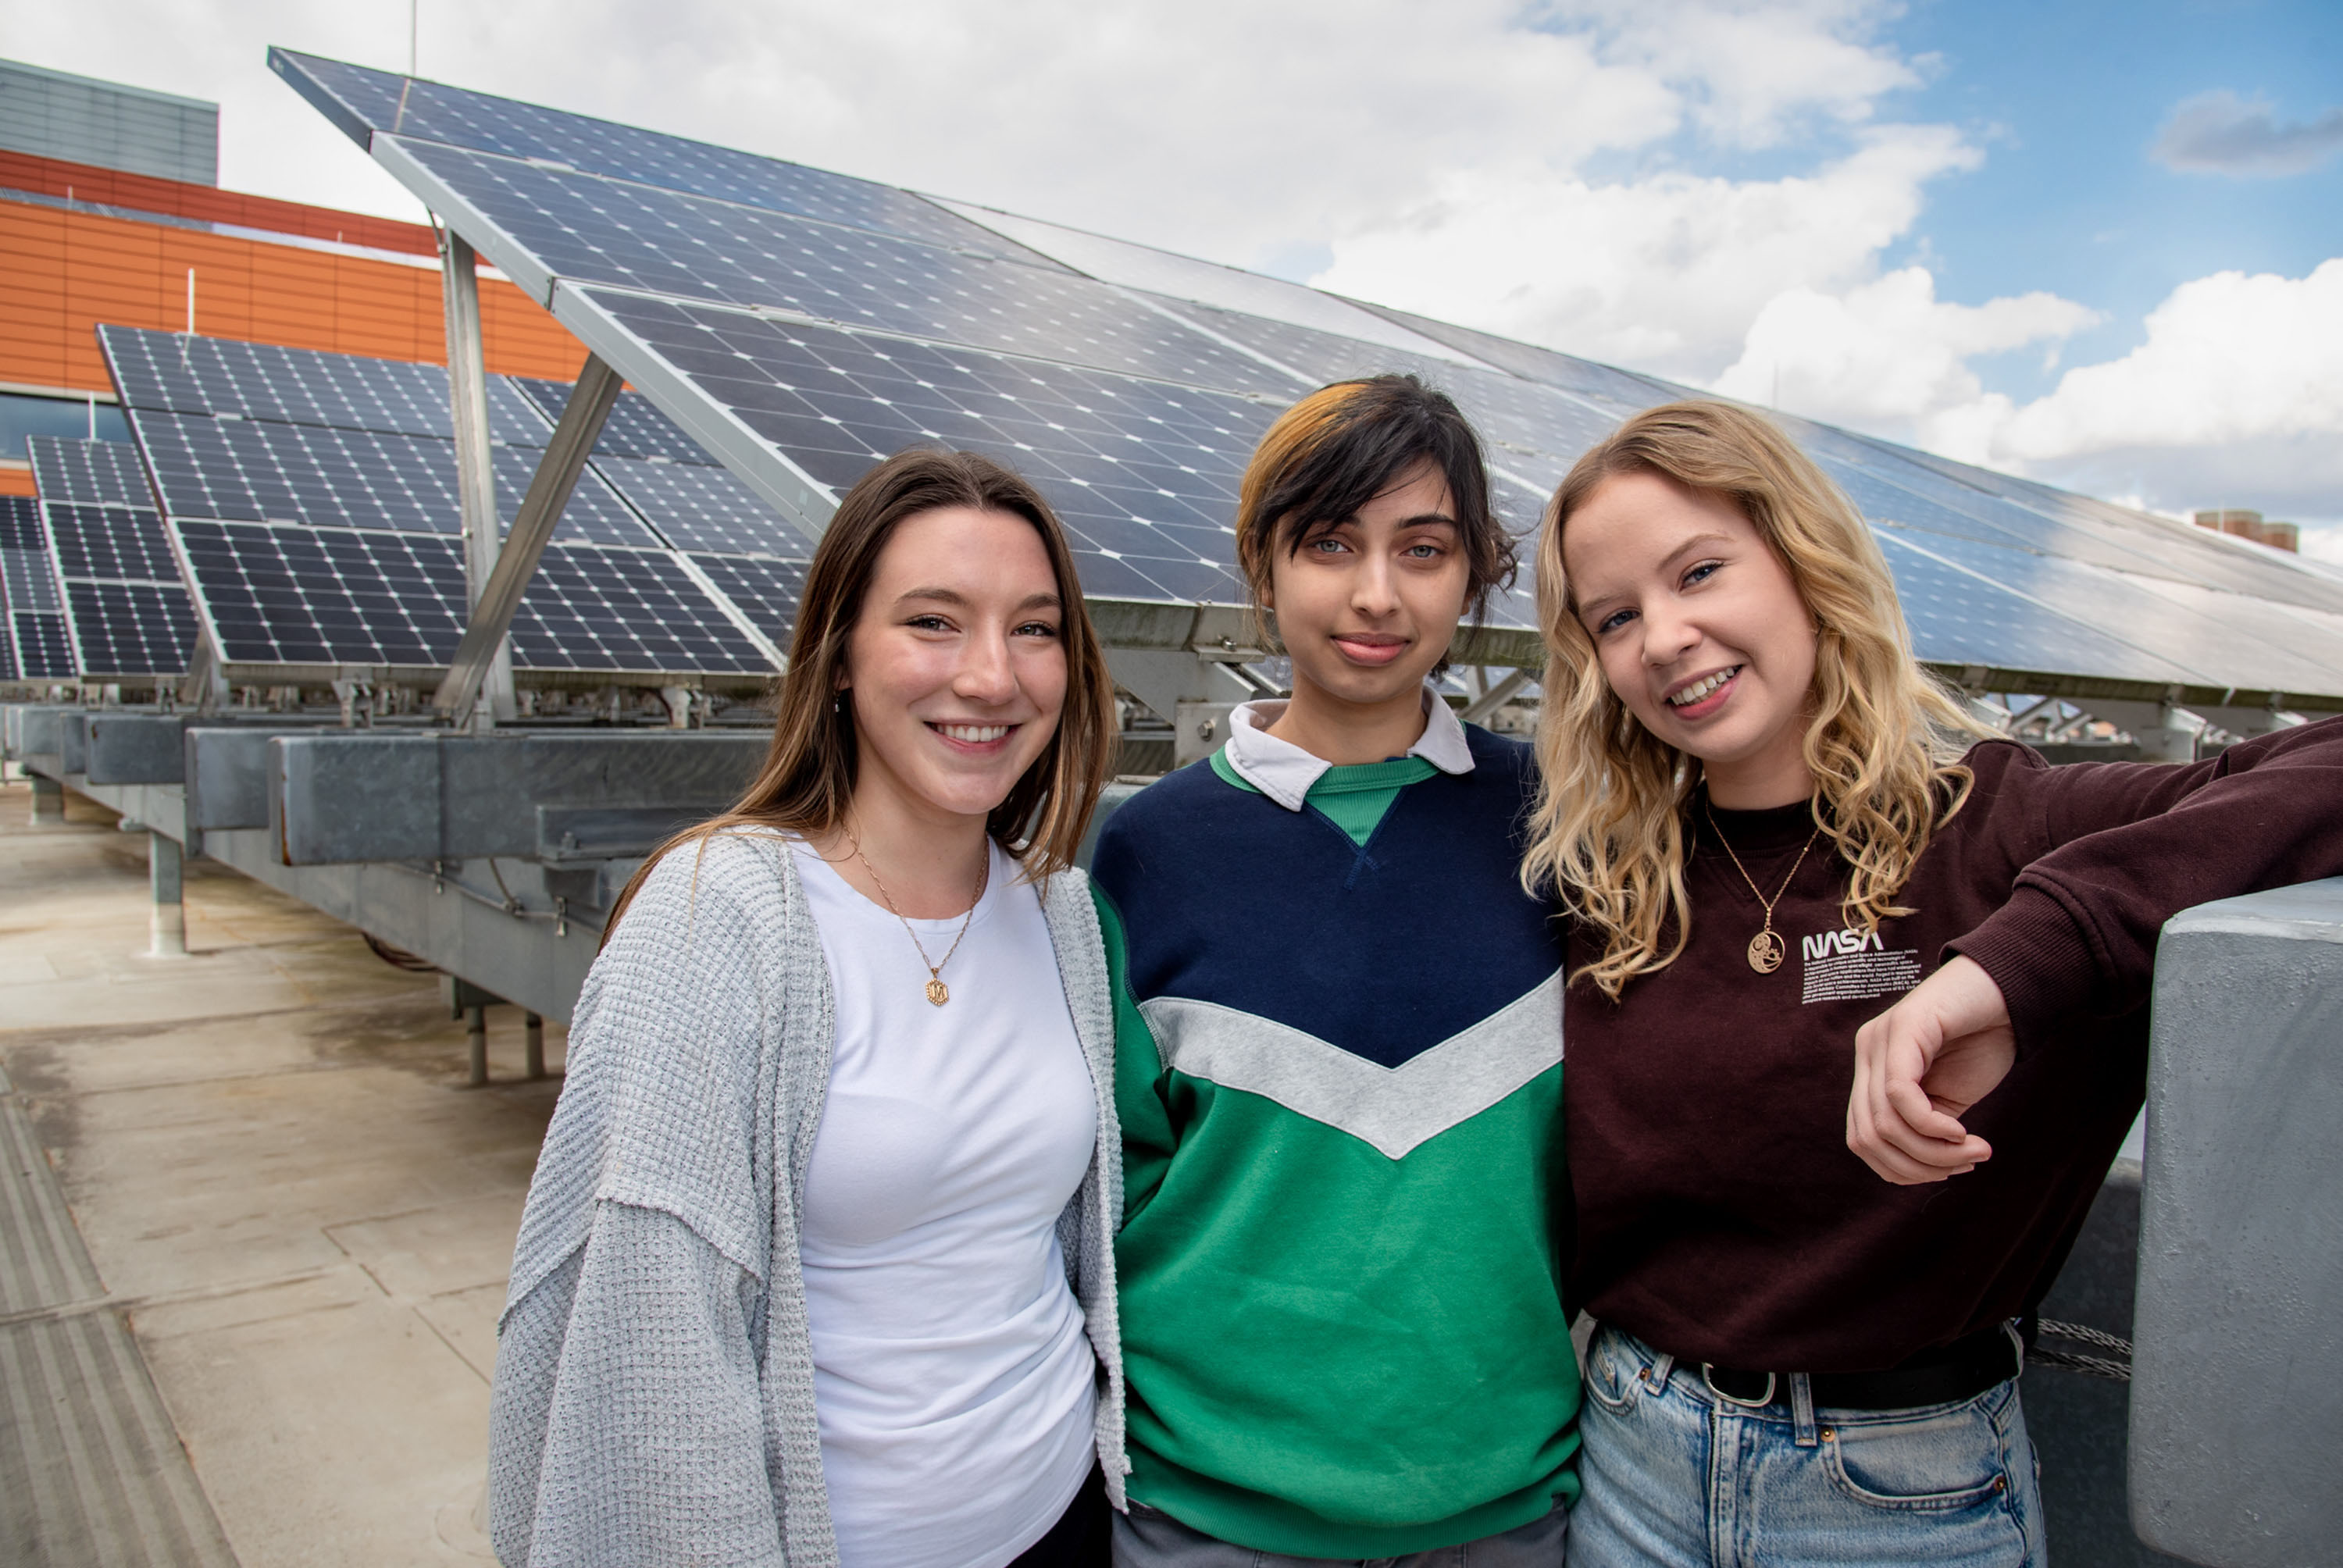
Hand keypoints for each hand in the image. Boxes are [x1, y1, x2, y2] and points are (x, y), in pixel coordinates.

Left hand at [1846, 956, 2015, 1184]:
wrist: (2010, 992)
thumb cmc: (1983, 1043)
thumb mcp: (1947, 1098)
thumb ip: (1924, 1128)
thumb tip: (1915, 1170)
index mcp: (1871, 1073)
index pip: (1863, 1140)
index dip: (1903, 1169)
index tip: (1951, 1171)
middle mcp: (1866, 1054)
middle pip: (1867, 1139)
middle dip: (1918, 1167)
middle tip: (1965, 1165)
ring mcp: (1879, 1039)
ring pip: (1883, 1124)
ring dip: (1933, 1153)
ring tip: (1974, 1152)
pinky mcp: (1902, 1028)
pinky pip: (1900, 1095)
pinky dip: (1931, 1127)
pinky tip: (1962, 1132)